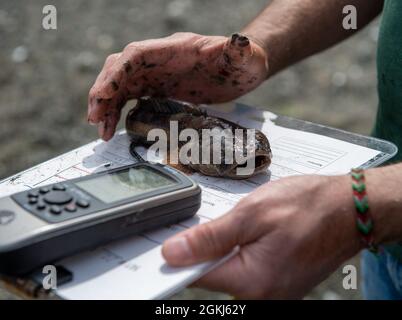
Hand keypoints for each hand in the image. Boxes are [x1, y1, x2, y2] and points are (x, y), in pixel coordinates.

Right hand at [87, 32, 268, 140]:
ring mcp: (157, 73)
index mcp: (174, 49)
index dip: (117, 73)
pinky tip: (113, 128)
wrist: (242, 69)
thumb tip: (238, 41)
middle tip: (95, 118)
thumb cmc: (244, 61)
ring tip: (101, 130)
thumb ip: (238, 51)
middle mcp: (160, 59)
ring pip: (121, 85)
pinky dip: (118, 111)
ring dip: (107, 105)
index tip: (103, 94)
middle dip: (104, 91)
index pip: (136, 55)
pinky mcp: (158, 87)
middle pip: (120, 69)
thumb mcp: (245, 57)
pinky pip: (130, 97)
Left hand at [162, 175, 361, 298]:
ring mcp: (270, 292)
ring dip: (222, 248)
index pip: (195, 277)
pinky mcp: (275, 282)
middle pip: (210, 276)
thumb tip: (173, 254)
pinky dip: (237, 251)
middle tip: (217, 222)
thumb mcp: (252, 214)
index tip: (165, 245)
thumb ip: (210, 238)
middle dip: (203, 250)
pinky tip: (247, 234)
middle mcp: (261, 296)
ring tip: (240, 225)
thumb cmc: (307, 206)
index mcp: (251, 282)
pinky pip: (243, 270)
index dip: (176, 260)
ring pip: (226, 271)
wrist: (347, 209)